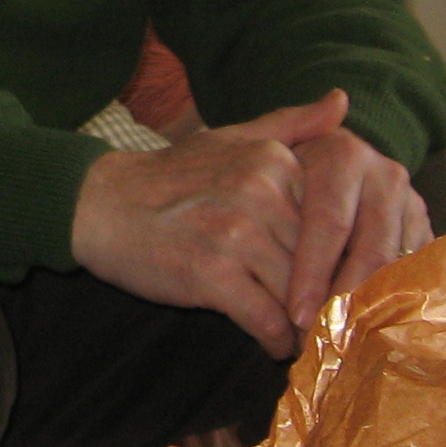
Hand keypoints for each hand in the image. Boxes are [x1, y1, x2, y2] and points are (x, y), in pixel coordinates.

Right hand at [69, 89, 356, 356]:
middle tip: (336, 320)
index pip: (332, 220)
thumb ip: (290, 124)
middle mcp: (259, 191)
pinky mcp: (211, 274)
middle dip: (326, 295)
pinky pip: (266, 319)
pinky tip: (273, 344)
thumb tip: (342, 102)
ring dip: (305, 323)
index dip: (340, 258)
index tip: (346, 281)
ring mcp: (235, 233)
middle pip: (318, 260)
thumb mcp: (230, 138)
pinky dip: (275, 339)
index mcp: (272, 160)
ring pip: (298, 293)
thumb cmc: (168, 178)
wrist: (99, 204)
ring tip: (308, 337)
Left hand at [283, 122, 428, 327]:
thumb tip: (339, 100)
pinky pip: (415, 277)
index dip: (311, 270)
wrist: (314, 184)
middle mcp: (385, 176)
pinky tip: (375, 336)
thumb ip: (288, 127)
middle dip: (340, 298)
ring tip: (345, 345)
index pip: (329, 220)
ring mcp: (411, 208)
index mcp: (345, 155)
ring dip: (370, 309)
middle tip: (319, 339)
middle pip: (367, 249)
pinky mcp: (427, 236)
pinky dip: (393, 308)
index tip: (293, 312)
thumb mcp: (263, 150)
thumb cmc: (272, 178)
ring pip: (394, 267)